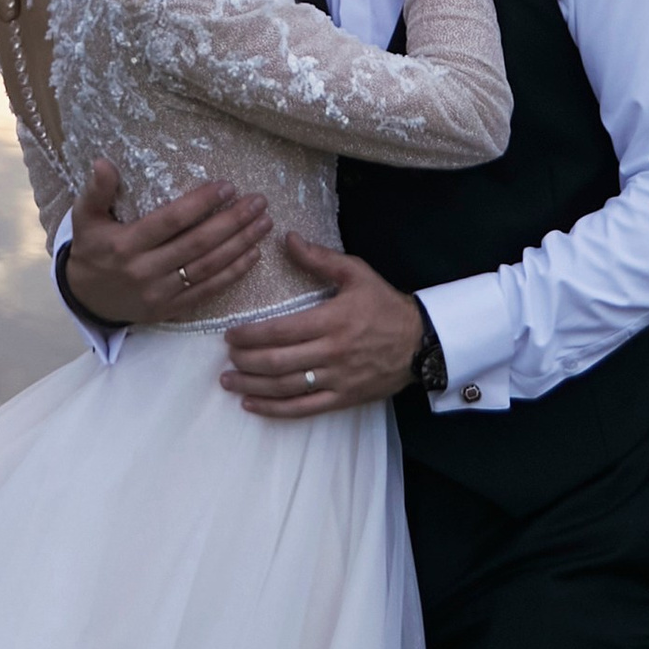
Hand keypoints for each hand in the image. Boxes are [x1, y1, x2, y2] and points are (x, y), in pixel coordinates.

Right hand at [64, 157, 269, 330]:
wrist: (86, 300)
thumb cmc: (91, 251)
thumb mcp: (84, 219)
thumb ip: (95, 190)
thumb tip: (103, 162)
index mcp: (126, 244)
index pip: (171, 221)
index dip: (201, 203)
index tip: (227, 187)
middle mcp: (145, 270)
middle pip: (198, 243)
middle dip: (232, 221)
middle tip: (258, 202)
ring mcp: (160, 293)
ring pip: (208, 267)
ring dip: (240, 245)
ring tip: (264, 223)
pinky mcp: (171, 309)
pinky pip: (208, 291)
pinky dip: (233, 274)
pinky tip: (254, 255)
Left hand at [219, 237, 426, 416]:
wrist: (421, 342)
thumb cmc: (385, 305)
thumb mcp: (357, 273)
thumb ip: (319, 258)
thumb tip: (287, 239)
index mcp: (332, 320)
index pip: (281, 331)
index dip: (250, 335)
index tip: (230, 335)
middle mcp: (332, 352)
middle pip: (278, 362)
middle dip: (246, 361)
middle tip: (226, 357)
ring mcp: (338, 379)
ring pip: (286, 387)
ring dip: (253, 386)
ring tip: (229, 381)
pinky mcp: (344, 398)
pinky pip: (304, 408)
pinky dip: (275, 409)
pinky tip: (252, 404)